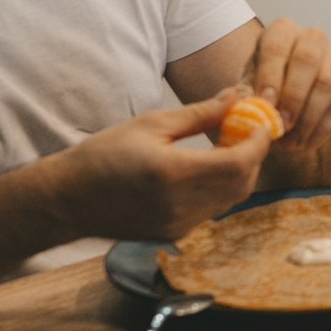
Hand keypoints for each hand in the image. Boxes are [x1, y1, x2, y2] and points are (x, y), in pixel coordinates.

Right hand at [56, 94, 269, 241]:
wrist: (69, 198)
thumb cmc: (104, 154)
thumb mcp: (150, 124)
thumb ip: (199, 113)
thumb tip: (235, 97)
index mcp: (172, 173)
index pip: (238, 164)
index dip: (259, 144)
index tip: (261, 125)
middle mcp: (179, 205)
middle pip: (242, 185)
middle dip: (254, 158)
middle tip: (249, 133)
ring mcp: (178, 225)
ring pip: (231, 200)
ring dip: (240, 174)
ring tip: (229, 148)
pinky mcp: (174, 234)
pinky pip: (212, 209)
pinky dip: (221, 188)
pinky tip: (209, 169)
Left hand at [244, 17, 330, 149]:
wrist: (288, 95)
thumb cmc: (264, 86)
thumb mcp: (247, 86)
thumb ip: (245, 96)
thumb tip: (248, 109)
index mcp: (281, 31)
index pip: (276, 47)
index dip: (270, 75)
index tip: (264, 103)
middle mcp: (312, 38)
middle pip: (308, 60)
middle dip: (294, 97)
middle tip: (282, 125)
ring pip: (328, 84)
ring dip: (309, 118)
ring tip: (292, 142)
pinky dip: (324, 128)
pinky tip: (307, 142)